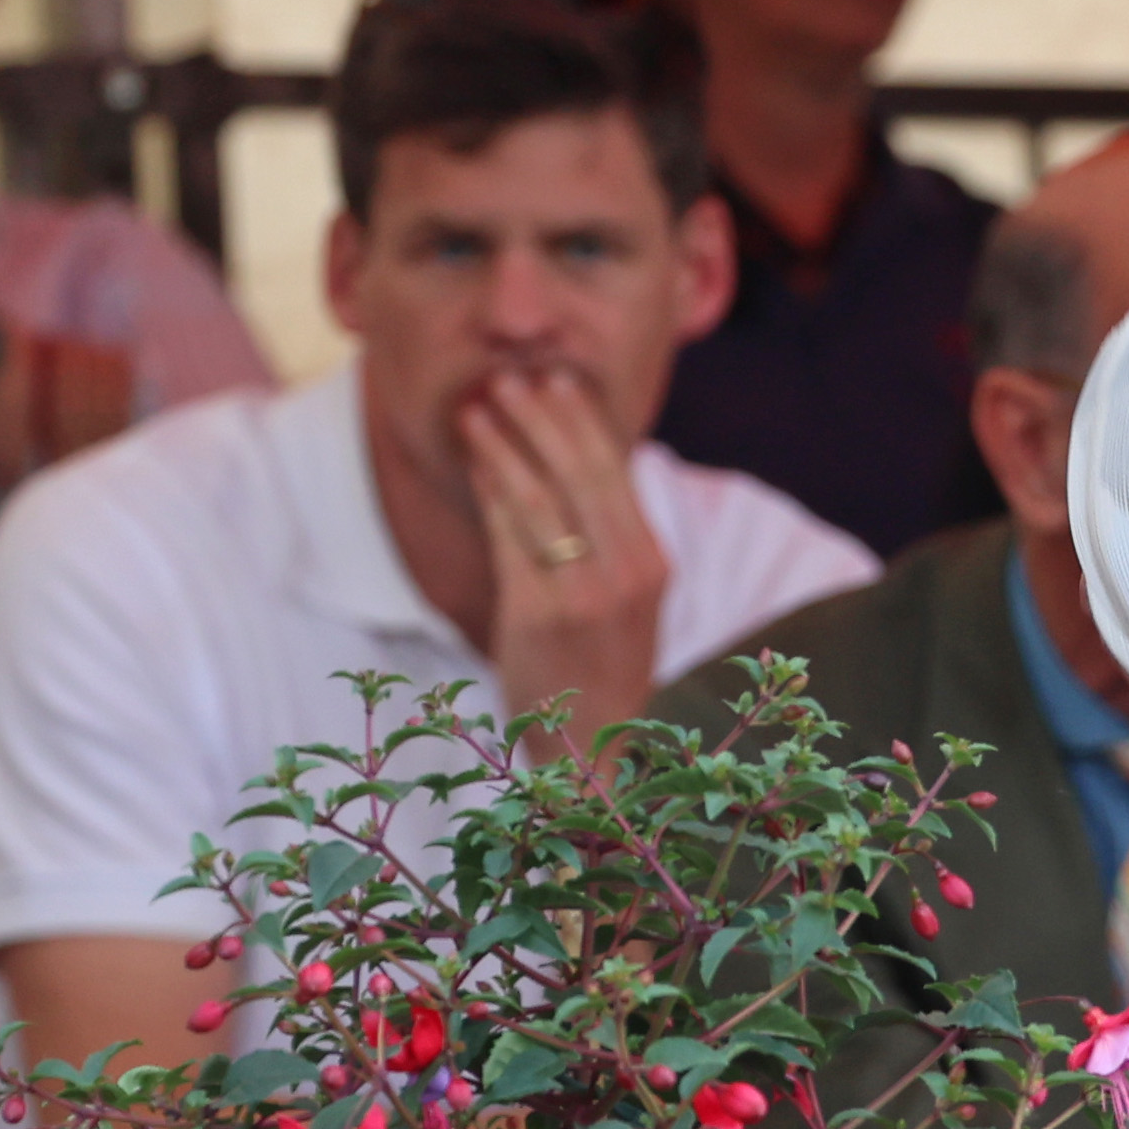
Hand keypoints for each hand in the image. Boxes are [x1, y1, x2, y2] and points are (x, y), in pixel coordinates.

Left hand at [463, 365, 672, 750]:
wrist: (593, 749)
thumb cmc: (601, 666)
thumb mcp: (629, 598)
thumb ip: (614, 537)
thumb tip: (584, 462)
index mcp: (653, 563)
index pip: (617, 471)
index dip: (584, 420)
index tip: (559, 380)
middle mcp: (626, 574)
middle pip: (580, 473)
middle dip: (542, 418)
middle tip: (511, 378)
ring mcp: (582, 595)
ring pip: (540, 497)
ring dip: (505, 444)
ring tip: (479, 407)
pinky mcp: (537, 615)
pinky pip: (510, 537)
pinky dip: (491, 491)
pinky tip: (475, 462)